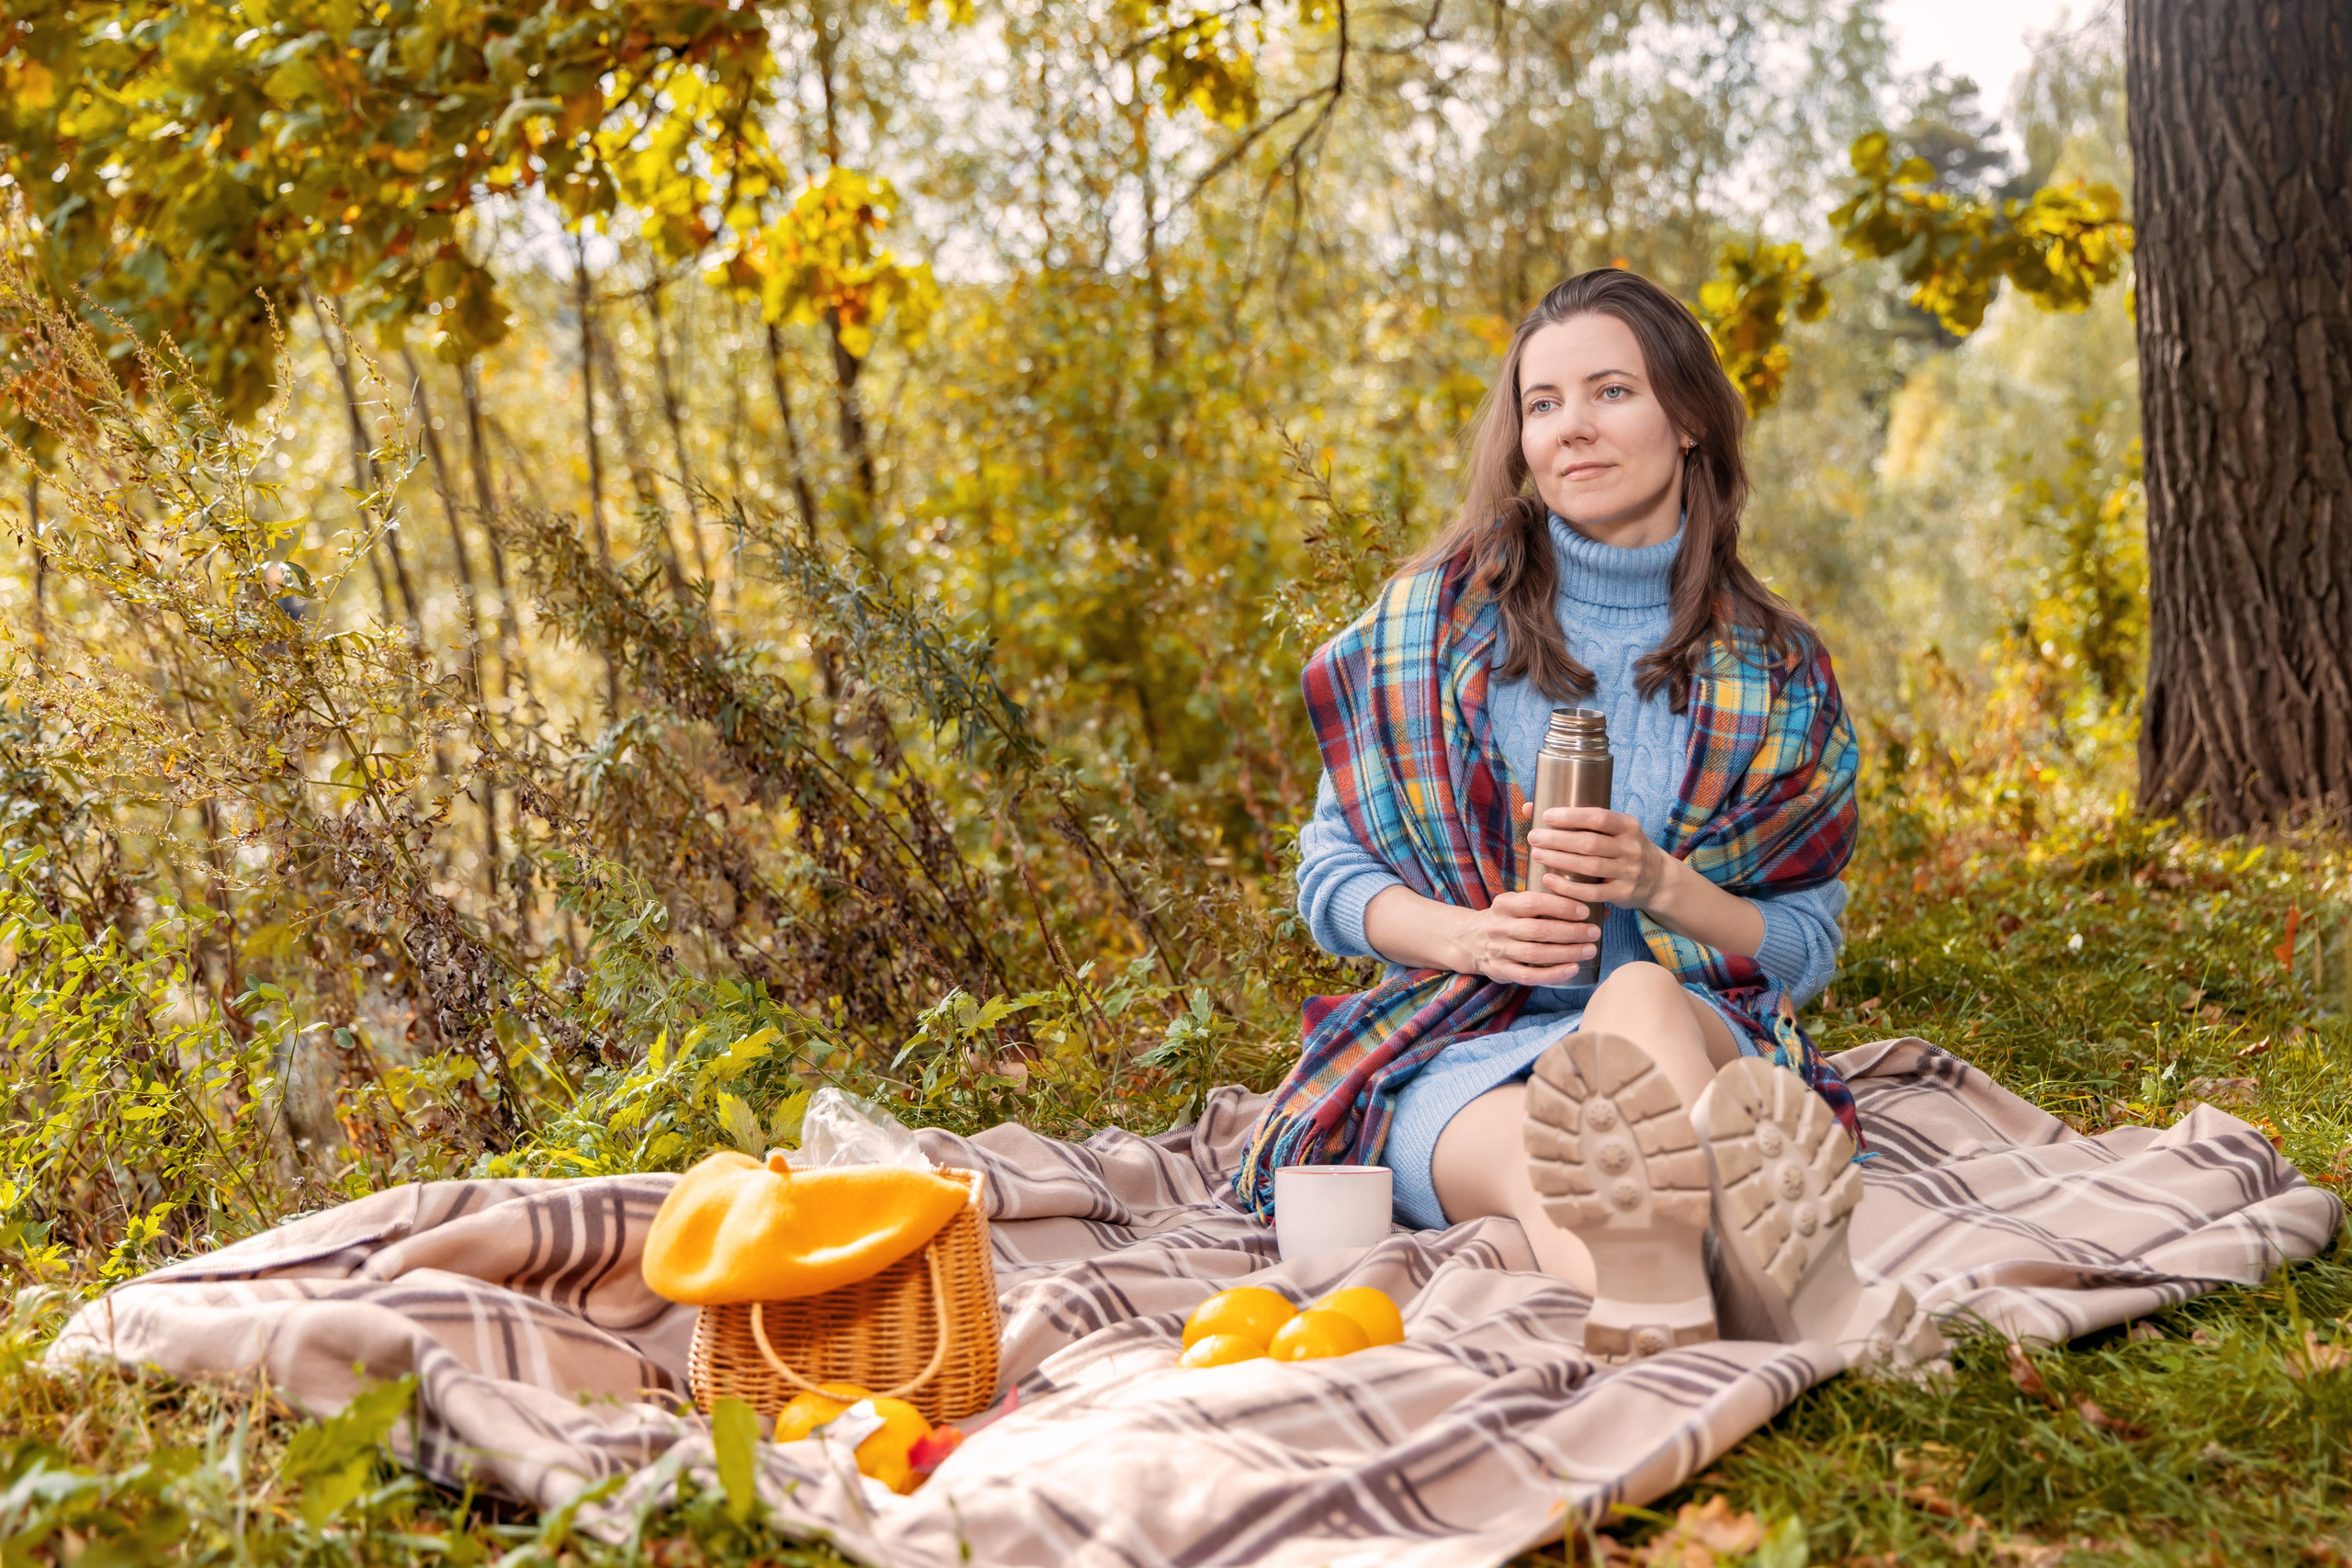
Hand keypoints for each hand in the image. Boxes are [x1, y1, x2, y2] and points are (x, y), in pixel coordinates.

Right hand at [1456, 886, 1602, 986]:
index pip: (1534, 902)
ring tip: (1590, 950)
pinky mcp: (1500, 971)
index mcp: (1504, 904)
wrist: (1469, 941)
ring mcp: (1498, 950)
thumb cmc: (1506, 920)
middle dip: (1571, 932)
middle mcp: (1499, 926)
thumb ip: (1549, 905)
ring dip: (1566, 953)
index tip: (1584, 911)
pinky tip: (1572, 969)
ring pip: (1535, 954)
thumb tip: (1600, 909)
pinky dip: (1553, 974)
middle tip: (1594, 932)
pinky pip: (1529, 976)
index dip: (1561, 906)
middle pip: (1538, 930)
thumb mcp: (1517, 905)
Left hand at [1527, 804, 1669, 910]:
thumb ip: (1578, 820)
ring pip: (1590, 866)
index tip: (1547, 816)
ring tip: (1536, 855)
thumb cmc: (1623, 848)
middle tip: (1534, 837)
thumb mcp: (1613, 830)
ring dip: (1560, 860)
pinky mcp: (1622, 893)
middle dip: (1558, 840)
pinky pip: (1593, 892)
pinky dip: (1569, 888)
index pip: (1599, 817)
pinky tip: (1549, 880)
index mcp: (1628, 826)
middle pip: (1590, 843)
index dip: (1572, 817)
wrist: (1658, 879)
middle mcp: (1631, 848)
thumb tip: (1529, 807)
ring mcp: (1628, 872)